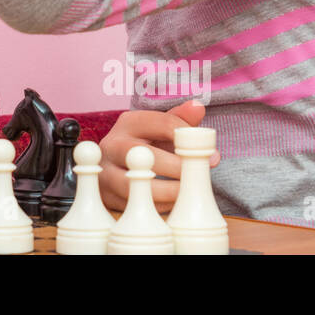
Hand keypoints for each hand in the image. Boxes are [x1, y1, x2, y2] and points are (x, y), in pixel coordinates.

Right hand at [97, 101, 220, 212]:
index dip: (188, 138)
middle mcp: (113, 144)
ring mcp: (106, 172)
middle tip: (198, 175)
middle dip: (176, 167)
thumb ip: (178, 119)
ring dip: (167, 191)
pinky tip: (173, 203)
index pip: (162, 123)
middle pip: (145, 154)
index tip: (209, 152)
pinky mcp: (107, 196)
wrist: (109, 167)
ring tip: (187, 192)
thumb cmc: (142, 145)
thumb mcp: (157, 130)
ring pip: (135, 184)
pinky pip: (136, 204)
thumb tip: (198, 108)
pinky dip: (159, 206)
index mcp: (128, 123)